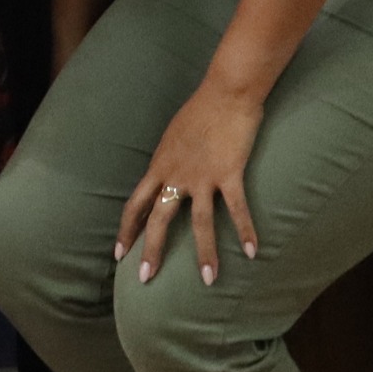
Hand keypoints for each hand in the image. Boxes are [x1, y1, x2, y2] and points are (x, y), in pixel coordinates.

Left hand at [115, 82, 262, 283]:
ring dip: (205, 254)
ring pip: (199, 223)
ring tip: (209, 280)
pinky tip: (253, 252)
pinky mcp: (229, 173)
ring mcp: (202, 176)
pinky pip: (237, 208)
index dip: (126, 231)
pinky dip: (246, 231)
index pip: (135, 205)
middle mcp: (176, 175)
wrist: (225, 91)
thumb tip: (167, 176)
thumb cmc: (201, 110)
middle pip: (158, 220)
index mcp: (159, 166)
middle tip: (144, 279)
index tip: (119, 254)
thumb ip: (169, 161)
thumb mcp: (173, 137)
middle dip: (151, 251)